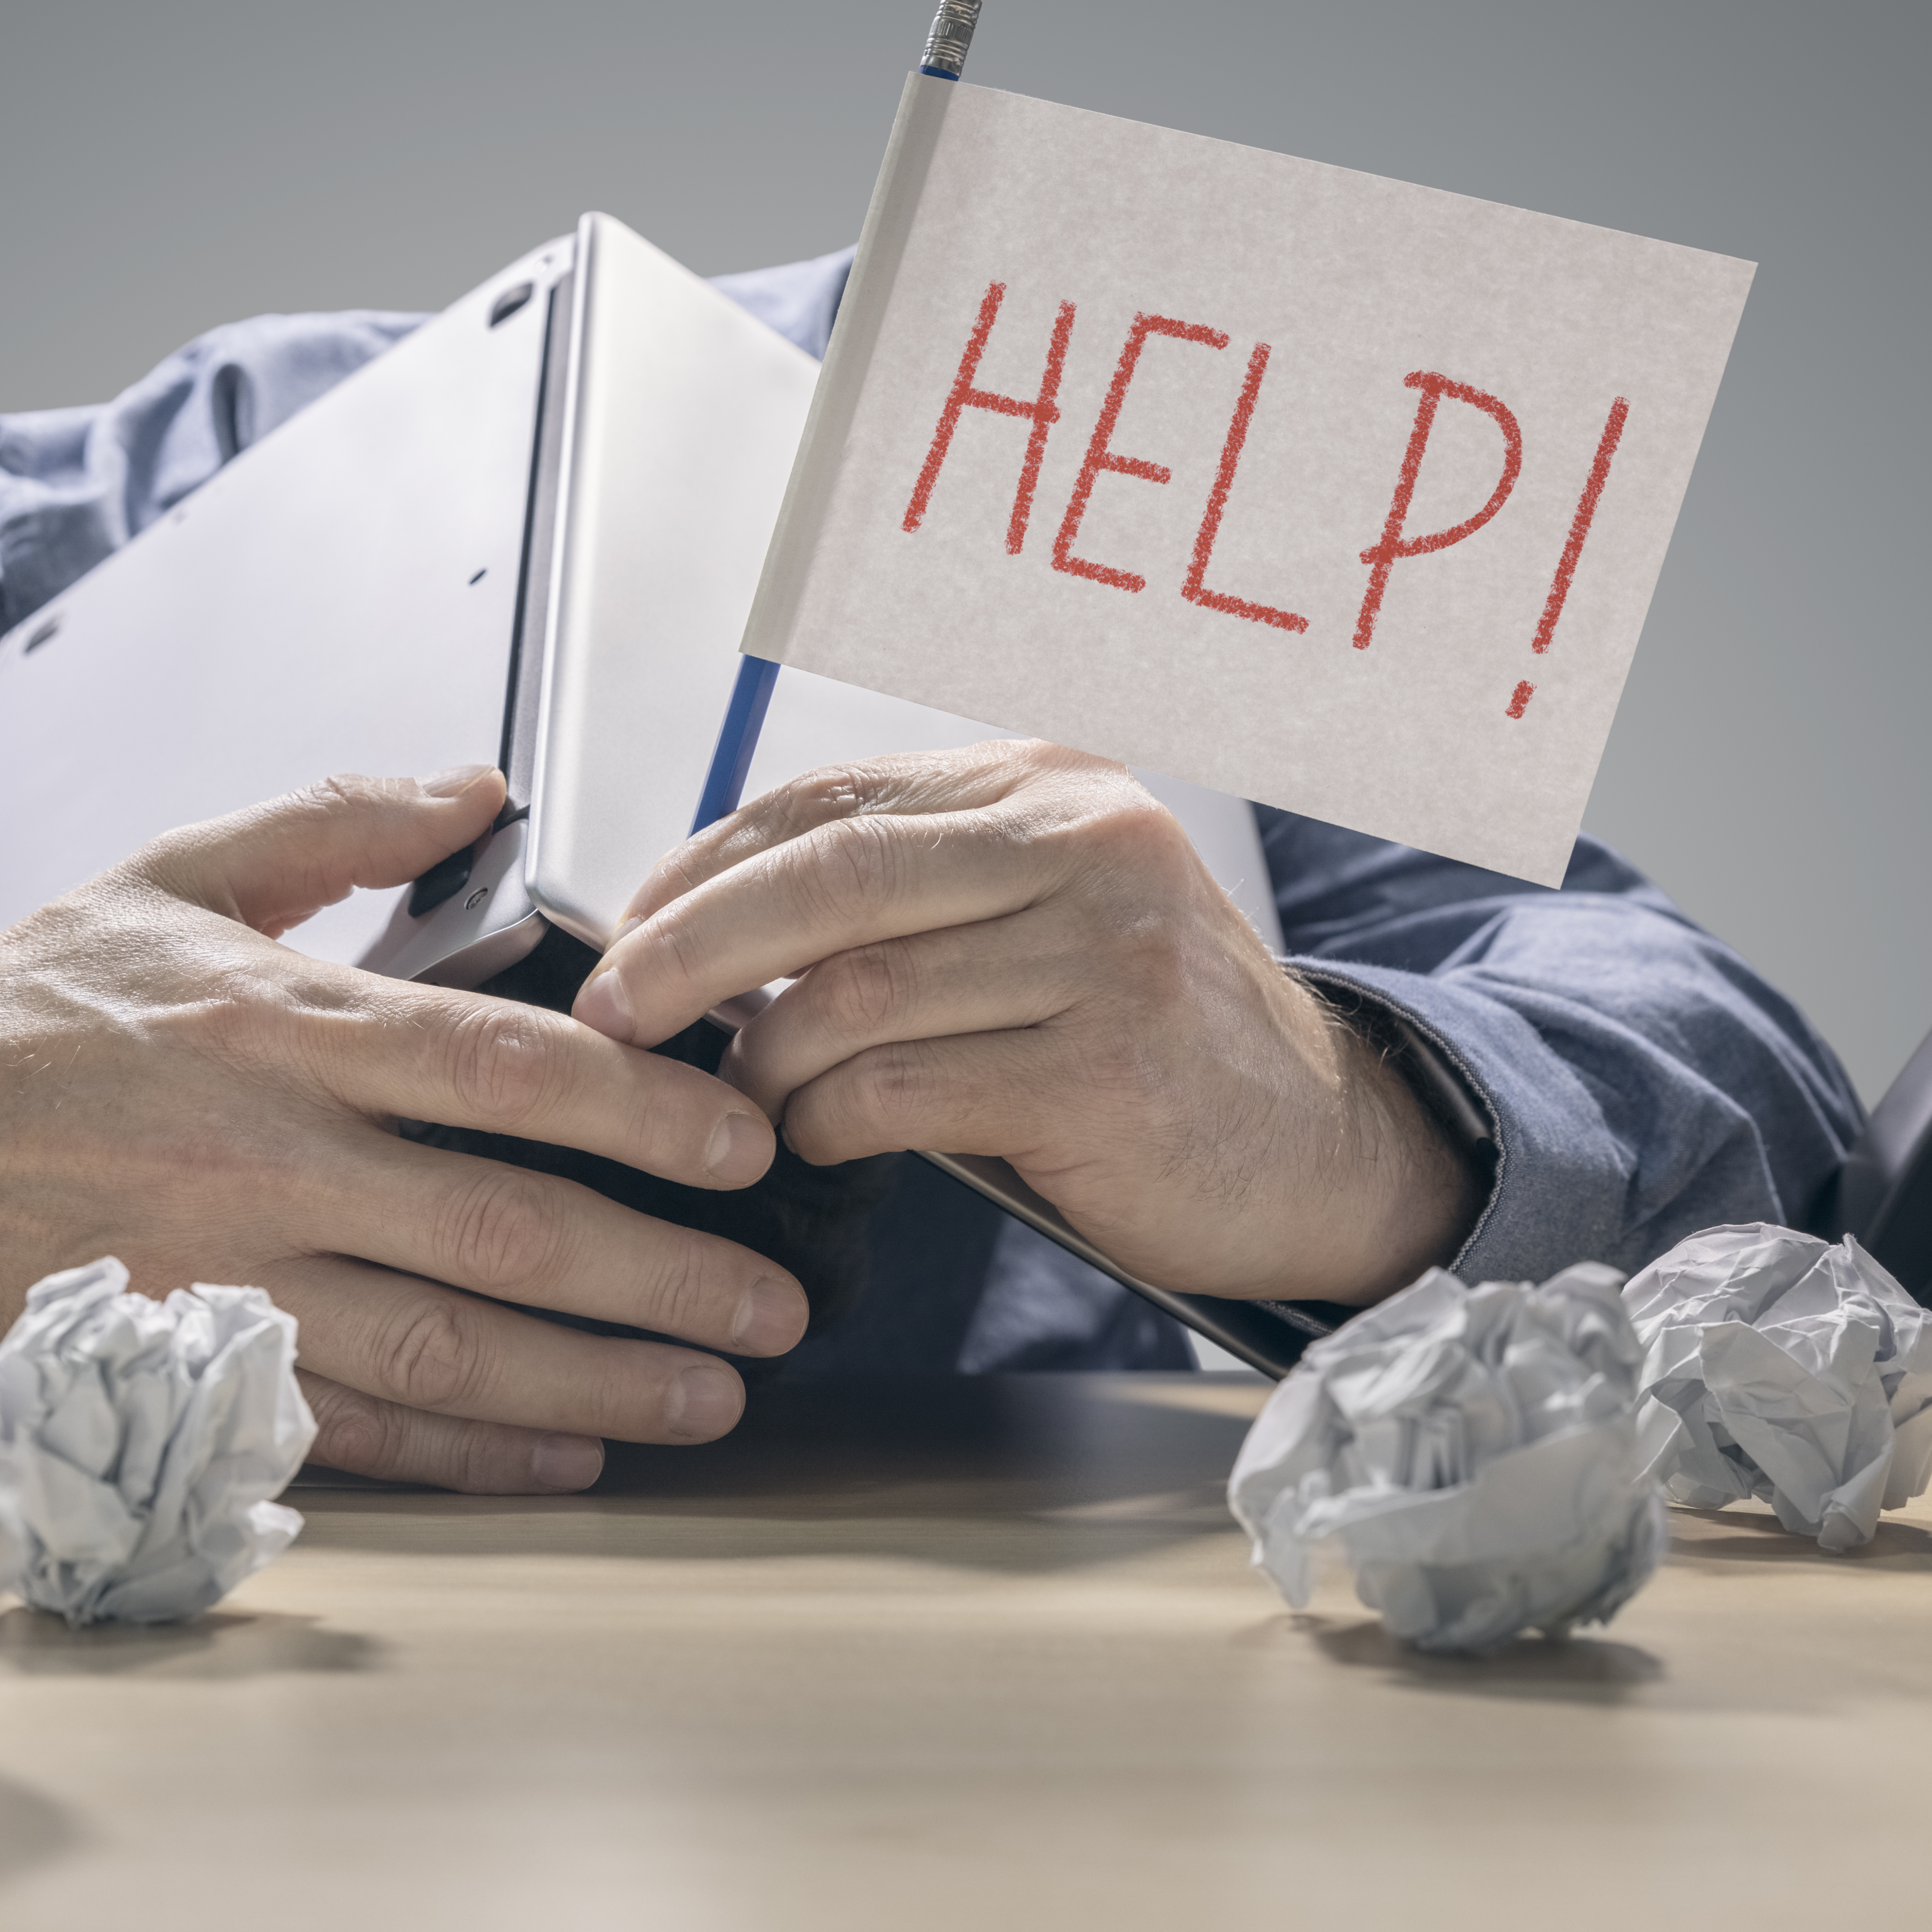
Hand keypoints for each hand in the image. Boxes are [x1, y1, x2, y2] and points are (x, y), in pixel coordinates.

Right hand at [0, 766, 799, 1491]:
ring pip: (448, 1348)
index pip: (503, 1068)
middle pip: (505, 1226)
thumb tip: (482, 783)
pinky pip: (354, 1427)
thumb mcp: (171, 871)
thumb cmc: (19, 1008)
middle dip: (664, 1275)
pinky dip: (472, 1453)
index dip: (644, 1108)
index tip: (745, 1141)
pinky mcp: (180, 1366)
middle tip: (777, 1306)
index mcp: (276, 1023)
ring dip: (599, 1385)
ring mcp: (223, 1276)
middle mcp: (264, 1156)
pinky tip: (568, 1459)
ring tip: (714, 1398)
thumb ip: (335, 822)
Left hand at [568, 742, 1468, 1306]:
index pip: (831, 803)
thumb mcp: (1037, 922)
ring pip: (853, 993)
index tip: (631, 929)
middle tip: (615, 1010)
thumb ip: (906, 902)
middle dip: (690, 948)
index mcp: (1051, 789)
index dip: (706, 866)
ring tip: (740, 1103)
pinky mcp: (1104, 1068)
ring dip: (763, 1061)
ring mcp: (1102, 955)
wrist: (1316, 1142)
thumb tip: (704, 923)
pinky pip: (904, 1088)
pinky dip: (833, 1122)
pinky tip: (825, 1142)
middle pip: (828, 877)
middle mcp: (1084, 846)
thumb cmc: (1146, 1039)